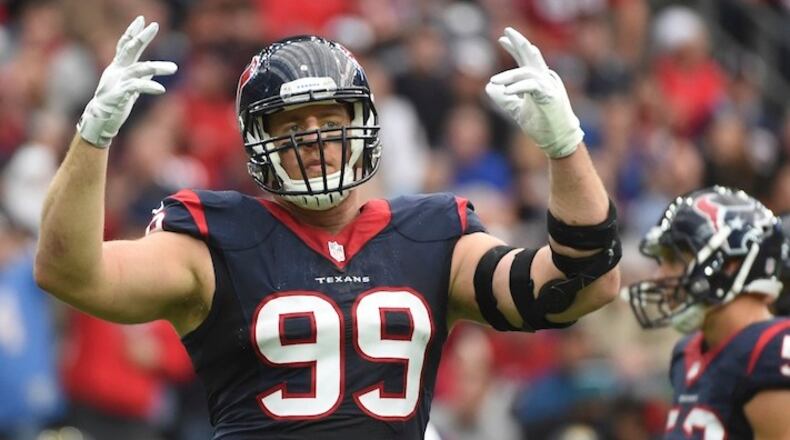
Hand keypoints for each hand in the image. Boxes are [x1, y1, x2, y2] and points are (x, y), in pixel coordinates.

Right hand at [77, 16, 177, 147]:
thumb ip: (139, 77)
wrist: (99, 120)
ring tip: (174, 68)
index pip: (125, 45)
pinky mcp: (118, 95)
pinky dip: (149, 86)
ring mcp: (117, 81)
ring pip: (139, 69)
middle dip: (142, 37)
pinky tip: (161, 89)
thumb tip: (152, 71)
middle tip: (155, 26)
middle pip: (130, 49)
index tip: (142, 20)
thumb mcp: (129, 87)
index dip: (132, 32)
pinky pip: (136, 87)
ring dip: (157, 67)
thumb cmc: (115, 103)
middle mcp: (116, 71)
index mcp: (118, 67)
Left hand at [485, 27, 582, 158]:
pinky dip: (519, 87)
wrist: (557, 141)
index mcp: (537, 81)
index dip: (515, 47)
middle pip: (532, 56)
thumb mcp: (516, 109)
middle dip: (519, 43)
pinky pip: (533, 87)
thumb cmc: (541, 124)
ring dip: (510, 76)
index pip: (525, 59)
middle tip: (506, 32)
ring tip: (494, 81)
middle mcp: (544, 80)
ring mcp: (549, 87)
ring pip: (529, 72)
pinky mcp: (551, 97)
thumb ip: (504, 98)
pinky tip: (506, 90)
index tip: (502, 38)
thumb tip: (488, 87)